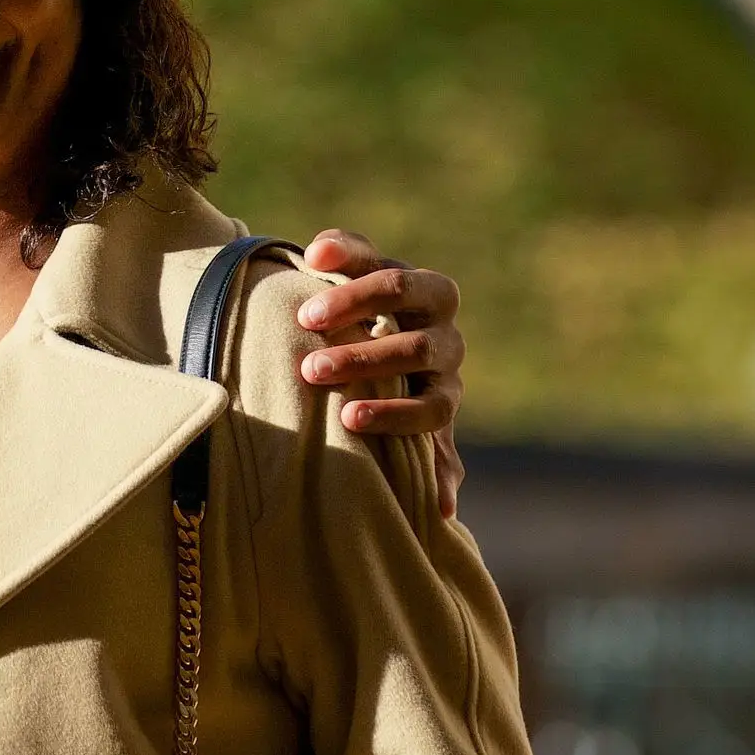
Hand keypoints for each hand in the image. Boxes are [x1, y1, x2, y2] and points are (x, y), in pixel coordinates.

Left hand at [294, 231, 463, 514]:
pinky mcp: (442, 425)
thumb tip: (317, 253)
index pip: (398, 285)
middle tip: (310, 369)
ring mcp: (449, 385)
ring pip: (433, 403)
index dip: (355, 298)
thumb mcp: (348, 268)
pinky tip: (437, 504)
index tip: (305, 314)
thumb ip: (337, 250)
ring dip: (391, 413)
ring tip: (346, 418)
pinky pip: (447, 452)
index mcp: (428, 291)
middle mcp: (446, 338)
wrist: (374, 332)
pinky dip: (443, 478)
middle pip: (414, 346)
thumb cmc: (354, 296)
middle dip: (363, 358)